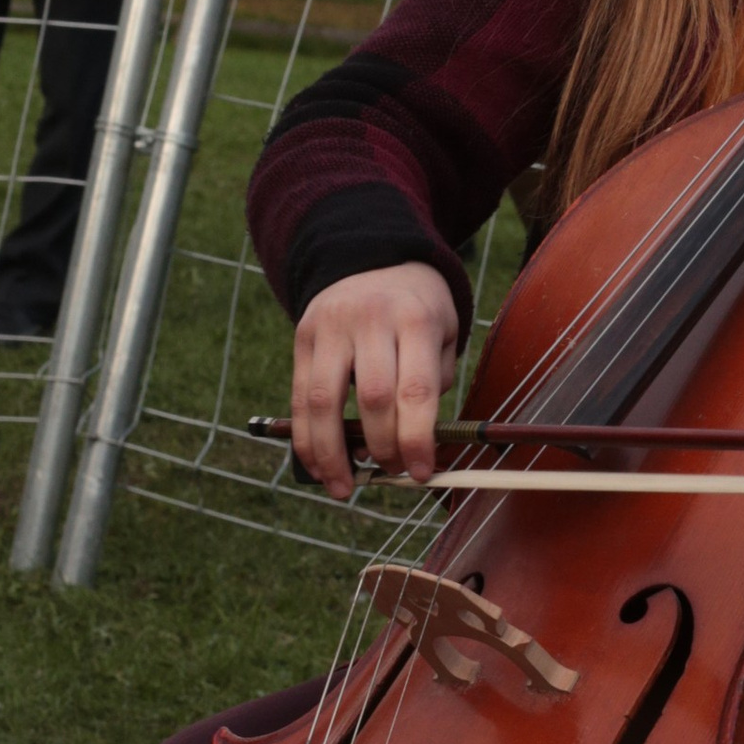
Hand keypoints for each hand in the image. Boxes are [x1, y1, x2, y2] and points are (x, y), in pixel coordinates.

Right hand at [290, 264, 459, 498]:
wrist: (373, 256)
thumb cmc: (418, 308)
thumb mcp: (445, 332)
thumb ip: (433, 383)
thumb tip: (412, 445)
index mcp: (415, 320)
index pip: (415, 389)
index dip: (417, 439)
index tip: (422, 473)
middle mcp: (370, 321)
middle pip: (371, 398)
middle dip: (382, 447)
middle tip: (394, 473)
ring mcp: (330, 327)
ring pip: (323, 401)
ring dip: (333, 454)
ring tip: (343, 488)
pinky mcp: (303, 336)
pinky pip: (299, 396)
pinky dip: (306, 438)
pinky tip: (317, 466)